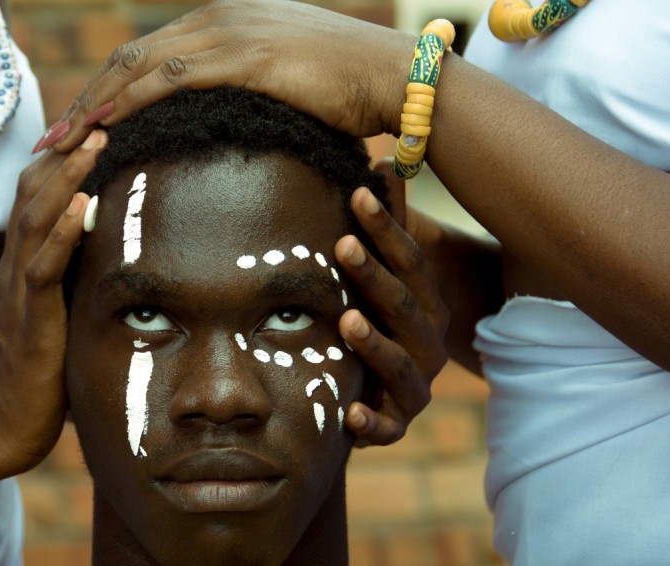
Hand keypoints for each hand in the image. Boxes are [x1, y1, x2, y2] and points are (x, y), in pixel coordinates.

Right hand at [0, 131, 105, 476]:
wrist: (3, 420)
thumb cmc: (39, 365)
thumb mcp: (60, 308)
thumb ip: (77, 273)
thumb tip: (115, 243)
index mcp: (25, 258)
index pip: (38, 192)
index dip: (65, 155)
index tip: (101, 122)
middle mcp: (17, 263)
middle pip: (32, 190)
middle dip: (68, 150)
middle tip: (104, 112)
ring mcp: (18, 287)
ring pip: (36, 217)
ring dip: (66, 176)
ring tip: (96, 140)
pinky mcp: (29, 316)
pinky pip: (42, 267)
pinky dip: (61, 233)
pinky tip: (82, 205)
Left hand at [46, 0, 414, 152]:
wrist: (392, 75)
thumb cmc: (345, 85)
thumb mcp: (284, 77)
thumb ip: (247, 87)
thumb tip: (225, 121)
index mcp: (222, 22)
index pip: (147, 54)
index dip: (106, 88)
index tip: (79, 122)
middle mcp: (216, 19)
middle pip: (129, 57)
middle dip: (85, 98)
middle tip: (51, 139)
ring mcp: (229, 33)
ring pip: (140, 66)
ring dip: (96, 105)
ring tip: (63, 144)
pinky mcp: (244, 57)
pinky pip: (173, 80)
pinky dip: (133, 103)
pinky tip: (107, 127)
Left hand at [335, 159, 448, 444]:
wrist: (409, 374)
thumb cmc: (391, 305)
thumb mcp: (394, 263)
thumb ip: (390, 219)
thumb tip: (381, 159)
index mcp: (426, 297)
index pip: (409, 259)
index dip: (385, 228)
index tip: (358, 194)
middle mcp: (428, 339)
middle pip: (404, 306)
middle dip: (374, 276)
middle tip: (342, 246)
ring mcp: (416, 382)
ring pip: (401, 365)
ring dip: (375, 344)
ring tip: (346, 322)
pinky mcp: (398, 421)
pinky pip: (389, 429)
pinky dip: (371, 424)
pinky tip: (350, 415)